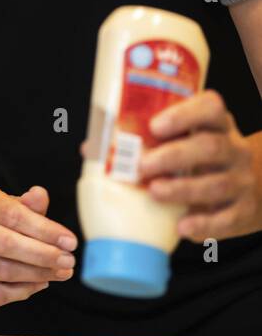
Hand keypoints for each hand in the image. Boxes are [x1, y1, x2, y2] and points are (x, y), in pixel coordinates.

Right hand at [0, 185, 78, 307]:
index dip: (44, 230)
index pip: (11, 215)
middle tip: (68, 260)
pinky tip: (39, 282)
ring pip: (1, 271)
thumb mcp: (9, 201)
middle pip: (4, 244)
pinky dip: (22, 291)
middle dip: (43, 256)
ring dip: (37, 274)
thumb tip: (40, 196)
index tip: (69, 241)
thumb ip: (29, 204)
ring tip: (60, 272)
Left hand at [139, 89, 260, 240]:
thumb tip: (89, 147)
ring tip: (155, 192)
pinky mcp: (245, 210)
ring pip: (218, 183)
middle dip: (174, 156)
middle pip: (210, 147)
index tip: (154, 125)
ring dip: (183, 189)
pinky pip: (229, 218)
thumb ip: (143, 141)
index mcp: (215, 125)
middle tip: (141, 165)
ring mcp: (242, 180)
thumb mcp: (184, 143)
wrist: (254, 189)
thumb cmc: (200, 160)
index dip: (184, 114)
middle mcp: (233, 149)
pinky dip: (205, 224)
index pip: (210, 108)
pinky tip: (181, 227)